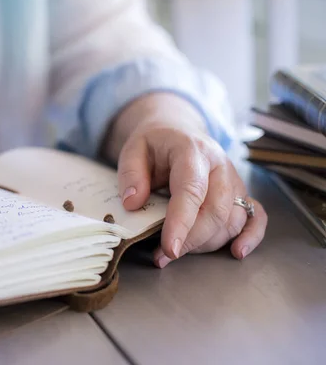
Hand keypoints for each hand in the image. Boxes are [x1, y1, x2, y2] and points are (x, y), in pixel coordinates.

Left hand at [106, 94, 266, 267]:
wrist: (178, 130)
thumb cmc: (155, 143)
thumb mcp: (132, 150)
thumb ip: (130, 174)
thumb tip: (133, 203)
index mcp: (192, 151)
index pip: (191, 191)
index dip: (181, 222)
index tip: (169, 248)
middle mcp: (219, 166)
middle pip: (216, 211)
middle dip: (191, 240)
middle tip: (164, 255)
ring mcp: (234, 180)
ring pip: (232, 220)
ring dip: (206, 243)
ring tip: (176, 252)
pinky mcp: (241, 193)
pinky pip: (256, 216)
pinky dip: (250, 236)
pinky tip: (237, 252)